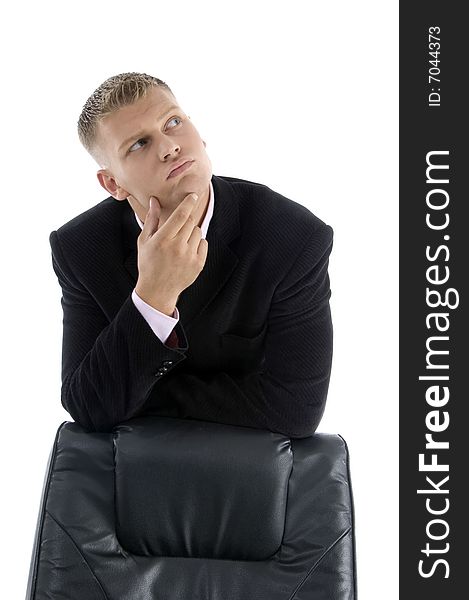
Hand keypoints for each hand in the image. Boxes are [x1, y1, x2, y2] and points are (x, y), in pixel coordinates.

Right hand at [134, 193, 208, 313]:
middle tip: (178, 228)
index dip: (188, 202)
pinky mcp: (198, 264)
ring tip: (180, 242)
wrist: (157, 290)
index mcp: (163, 239)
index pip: (181, 215)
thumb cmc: (148, 263)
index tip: (193, 195)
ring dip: (191, 232)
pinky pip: (204, 243)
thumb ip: (151, 220)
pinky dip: (197, 244)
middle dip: (186, 220)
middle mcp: (178, 247)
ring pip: (198, 231)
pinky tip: (186, 251)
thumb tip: (155, 200)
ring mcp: (189, 256)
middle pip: (190, 221)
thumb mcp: (144, 241)